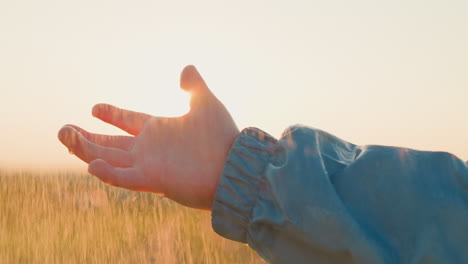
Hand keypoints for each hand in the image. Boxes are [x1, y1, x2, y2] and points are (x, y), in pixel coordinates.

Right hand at [58, 65, 239, 208]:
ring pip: (109, 159)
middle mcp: (149, 148)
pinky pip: (124, 179)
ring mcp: (149, 165)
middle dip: (87, 137)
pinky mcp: (153, 180)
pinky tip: (91, 164)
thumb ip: (194, 87)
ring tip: (65, 136)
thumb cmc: (222, 137)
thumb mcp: (207, 104)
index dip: (112, 115)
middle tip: (63, 129)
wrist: (235, 166)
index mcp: (159, 130)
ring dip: (85, 150)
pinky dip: (108, 174)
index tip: (95, 107)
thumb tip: (186, 67)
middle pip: (110, 143)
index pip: (128, 121)